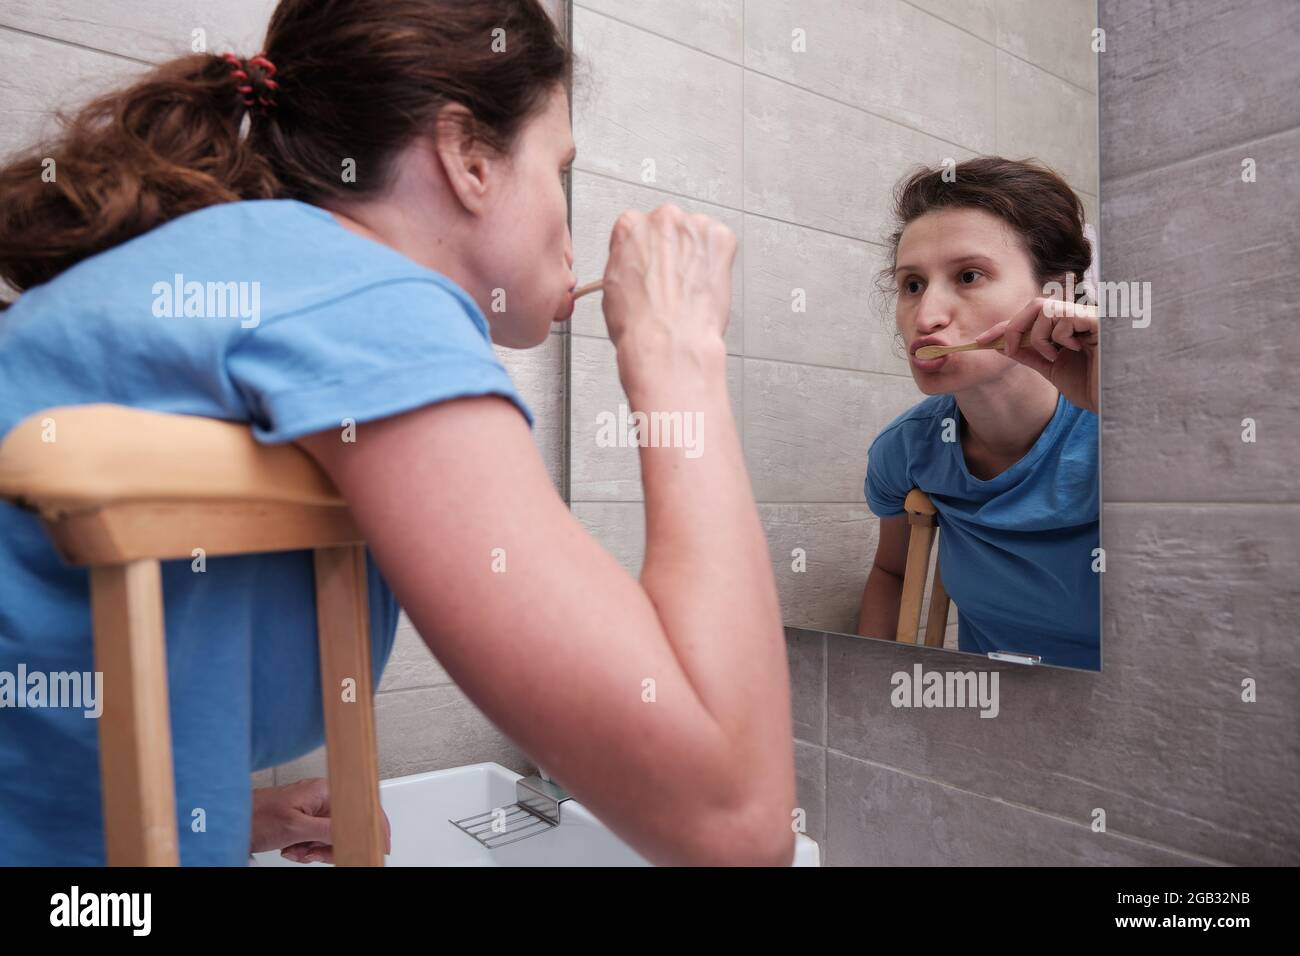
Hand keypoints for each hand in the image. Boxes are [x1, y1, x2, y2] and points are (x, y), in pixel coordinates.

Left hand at [250, 777, 391, 863]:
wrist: (231, 819)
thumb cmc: (257, 816)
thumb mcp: (296, 827)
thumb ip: (328, 830)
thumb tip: (354, 832)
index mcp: (326, 791)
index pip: (363, 806)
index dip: (374, 827)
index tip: (380, 845)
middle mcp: (324, 798)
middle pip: (349, 827)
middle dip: (332, 845)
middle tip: (315, 853)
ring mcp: (315, 810)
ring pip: (334, 837)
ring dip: (317, 850)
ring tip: (298, 849)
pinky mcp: (307, 821)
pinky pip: (320, 840)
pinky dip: (309, 850)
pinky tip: (294, 848)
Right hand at [601, 204, 735, 384]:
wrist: (669, 342)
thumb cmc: (640, 323)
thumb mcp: (613, 286)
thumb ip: (627, 262)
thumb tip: (637, 265)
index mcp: (630, 226)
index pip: (639, 228)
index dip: (646, 251)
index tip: (650, 264)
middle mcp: (662, 219)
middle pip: (669, 229)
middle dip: (672, 250)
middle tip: (671, 279)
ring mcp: (694, 227)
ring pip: (696, 235)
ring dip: (695, 255)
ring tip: (688, 287)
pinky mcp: (721, 239)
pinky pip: (721, 244)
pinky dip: (717, 262)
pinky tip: (704, 285)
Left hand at [976, 297, 1098, 412]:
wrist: (1120, 403)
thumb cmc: (1095, 388)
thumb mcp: (1053, 371)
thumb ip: (1031, 355)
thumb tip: (1002, 345)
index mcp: (1068, 329)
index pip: (1031, 318)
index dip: (1003, 326)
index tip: (979, 342)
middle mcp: (1078, 318)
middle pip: (1035, 304)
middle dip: (1013, 326)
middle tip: (1008, 349)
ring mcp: (1089, 317)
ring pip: (1046, 308)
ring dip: (1038, 336)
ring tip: (1053, 356)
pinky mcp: (1100, 320)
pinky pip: (1064, 316)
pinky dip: (1058, 336)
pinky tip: (1074, 350)